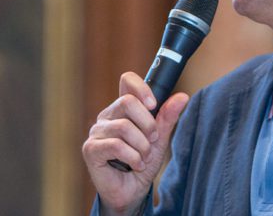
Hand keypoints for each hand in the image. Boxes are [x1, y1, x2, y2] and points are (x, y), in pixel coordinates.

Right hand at [82, 72, 188, 214]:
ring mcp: (97, 132)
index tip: (154, 104)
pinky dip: (133, 157)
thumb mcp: (160, 138)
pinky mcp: (91, 149)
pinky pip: (116, 145)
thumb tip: (182, 96)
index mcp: (123, 109)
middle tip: (153, 139)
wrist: (133, 191)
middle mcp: (108, 116)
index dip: (142, 88)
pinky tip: (136, 165)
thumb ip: (167, 117)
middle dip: (148, 123)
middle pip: (128, 101)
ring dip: (142, 146)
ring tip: (144, 157)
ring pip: (124, 126)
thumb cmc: (143, 162)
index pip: (127, 81)